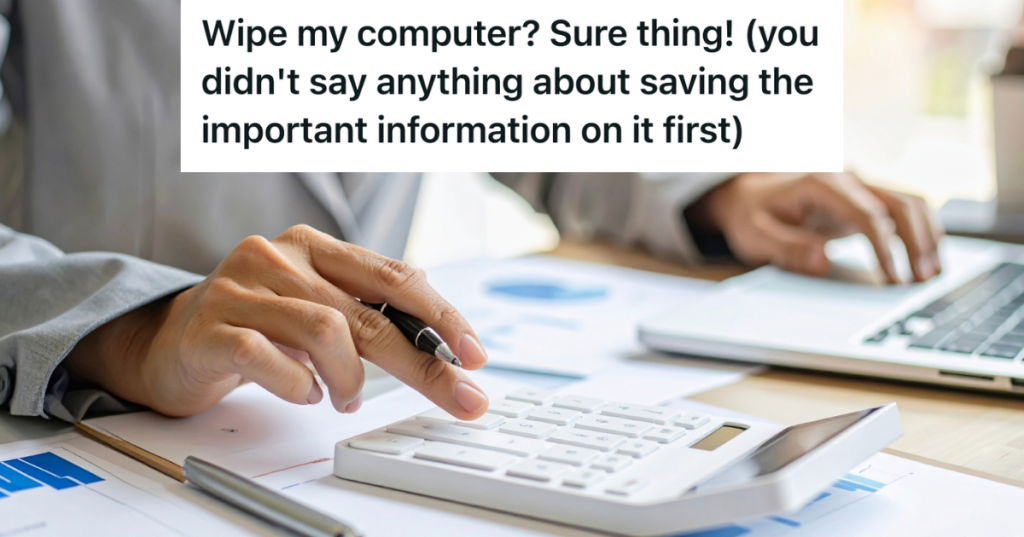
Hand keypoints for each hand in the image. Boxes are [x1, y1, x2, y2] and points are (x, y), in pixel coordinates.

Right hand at [64, 225, 488, 417]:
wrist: (170, 339)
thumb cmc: (258, 323)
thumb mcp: (317, 307)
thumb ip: (368, 315)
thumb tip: (443, 347)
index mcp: (315, 246)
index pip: (394, 276)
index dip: (441, 315)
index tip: (474, 353)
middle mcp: (279, 256)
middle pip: (371, 314)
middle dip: (423, 363)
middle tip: (460, 396)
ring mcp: (242, 288)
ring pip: (326, 331)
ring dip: (350, 378)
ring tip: (345, 397)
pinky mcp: (211, 327)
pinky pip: (269, 358)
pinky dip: (300, 386)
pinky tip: (305, 392)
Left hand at [693, 173, 943, 282]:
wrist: (747, 195)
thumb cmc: (750, 215)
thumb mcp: (755, 235)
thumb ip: (786, 248)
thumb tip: (822, 262)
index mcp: (820, 184)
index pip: (867, 214)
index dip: (885, 247)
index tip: (892, 279)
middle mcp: (847, 179)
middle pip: (900, 203)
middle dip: (917, 242)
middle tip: (922, 281)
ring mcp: (859, 187)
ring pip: (909, 203)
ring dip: (926, 236)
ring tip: (930, 275)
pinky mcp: (864, 200)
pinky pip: (903, 210)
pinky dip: (920, 232)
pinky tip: (925, 259)